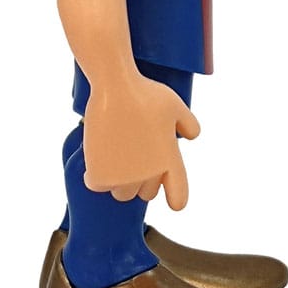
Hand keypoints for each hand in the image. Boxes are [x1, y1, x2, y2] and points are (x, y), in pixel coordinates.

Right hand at [82, 72, 200, 209]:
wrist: (115, 87)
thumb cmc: (145, 93)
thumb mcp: (176, 105)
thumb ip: (189, 123)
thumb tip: (191, 136)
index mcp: (170, 160)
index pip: (179, 196)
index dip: (176, 199)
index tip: (173, 201)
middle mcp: (149, 173)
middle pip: (146, 194)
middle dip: (142, 180)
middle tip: (135, 158)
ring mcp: (124, 175)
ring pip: (122, 193)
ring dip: (119, 181)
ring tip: (116, 160)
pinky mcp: (100, 173)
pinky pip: (98, 185)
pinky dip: (96, 176)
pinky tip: (98, 162)